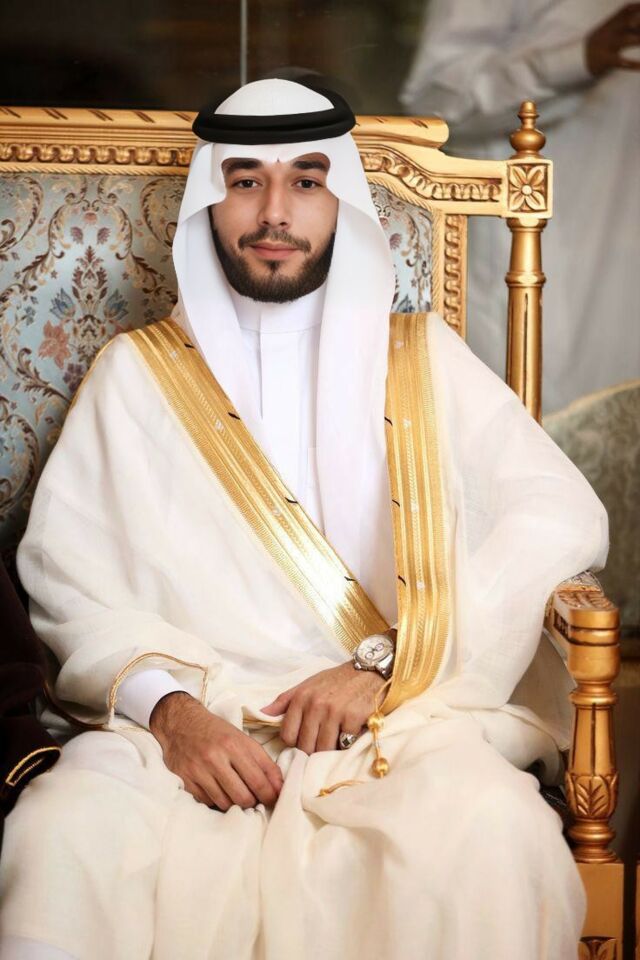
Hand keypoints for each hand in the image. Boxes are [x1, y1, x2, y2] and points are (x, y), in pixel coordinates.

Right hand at [150, 692, 282, 809]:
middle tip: (255, 799)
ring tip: (236, 794)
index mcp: (234, 744)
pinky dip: (216, 801)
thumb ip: (263, 762)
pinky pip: (208, 802)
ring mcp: (199, 769)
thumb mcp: (242, 739)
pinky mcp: (185, 779)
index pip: (259, 780)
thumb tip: (279, 788)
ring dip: (235, 804)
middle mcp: (216, 757)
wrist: (181, 722)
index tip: (275, 799)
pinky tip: (218, 790)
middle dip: (253, 802)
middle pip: (243, 797)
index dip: (270, 795)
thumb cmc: (216, 732)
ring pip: (226, 803)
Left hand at [261, 662, 384, 753]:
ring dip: (328, 751)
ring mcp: (334, 712)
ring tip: (334, 742)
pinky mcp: (353, 718)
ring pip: (323, 749)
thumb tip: (262, 714)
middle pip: (305, 746)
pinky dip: (346, 744)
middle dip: (312, 750)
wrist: (369, 671)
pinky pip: (344, 744)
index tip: (305, 740)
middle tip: (320, 745)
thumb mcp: (308, 684)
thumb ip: (284, 700)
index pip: (287, 736)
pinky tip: (348, 735)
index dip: (295, 742)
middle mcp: (315, 705)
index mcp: (301, 698)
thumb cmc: (336, 680)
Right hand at [586, 4, 639, 75]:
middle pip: (629, 22)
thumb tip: (636, 23)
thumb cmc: (595, 46)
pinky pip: (620, 61)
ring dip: (639, 40)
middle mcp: (609, 32)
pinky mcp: (605, 60)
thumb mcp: (605, 32)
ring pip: (626, 39)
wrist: (575, 61)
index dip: (637, 7)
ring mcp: (606, 45)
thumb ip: (620, 26)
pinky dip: (631, 64)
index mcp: (609, 24)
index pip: (625, 10)